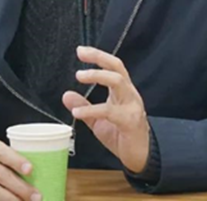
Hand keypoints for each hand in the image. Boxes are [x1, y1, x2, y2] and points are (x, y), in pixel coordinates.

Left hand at [62, 46, 149, 172]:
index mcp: (123, 91)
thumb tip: (66, 95)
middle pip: (117, 67)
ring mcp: (132, 106)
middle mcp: (129, 94)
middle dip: (99, 58)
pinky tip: (77, 113)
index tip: (81, 50)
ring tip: (79, 77)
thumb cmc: (121, 134)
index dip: (98, 56)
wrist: (140, 156)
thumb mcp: (98, 119)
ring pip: (118, 81)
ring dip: (97, 76)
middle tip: (80, 56)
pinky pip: (110, 111)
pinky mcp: (130, 121)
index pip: (113, 66)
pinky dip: (91, 110)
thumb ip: (84, 107)